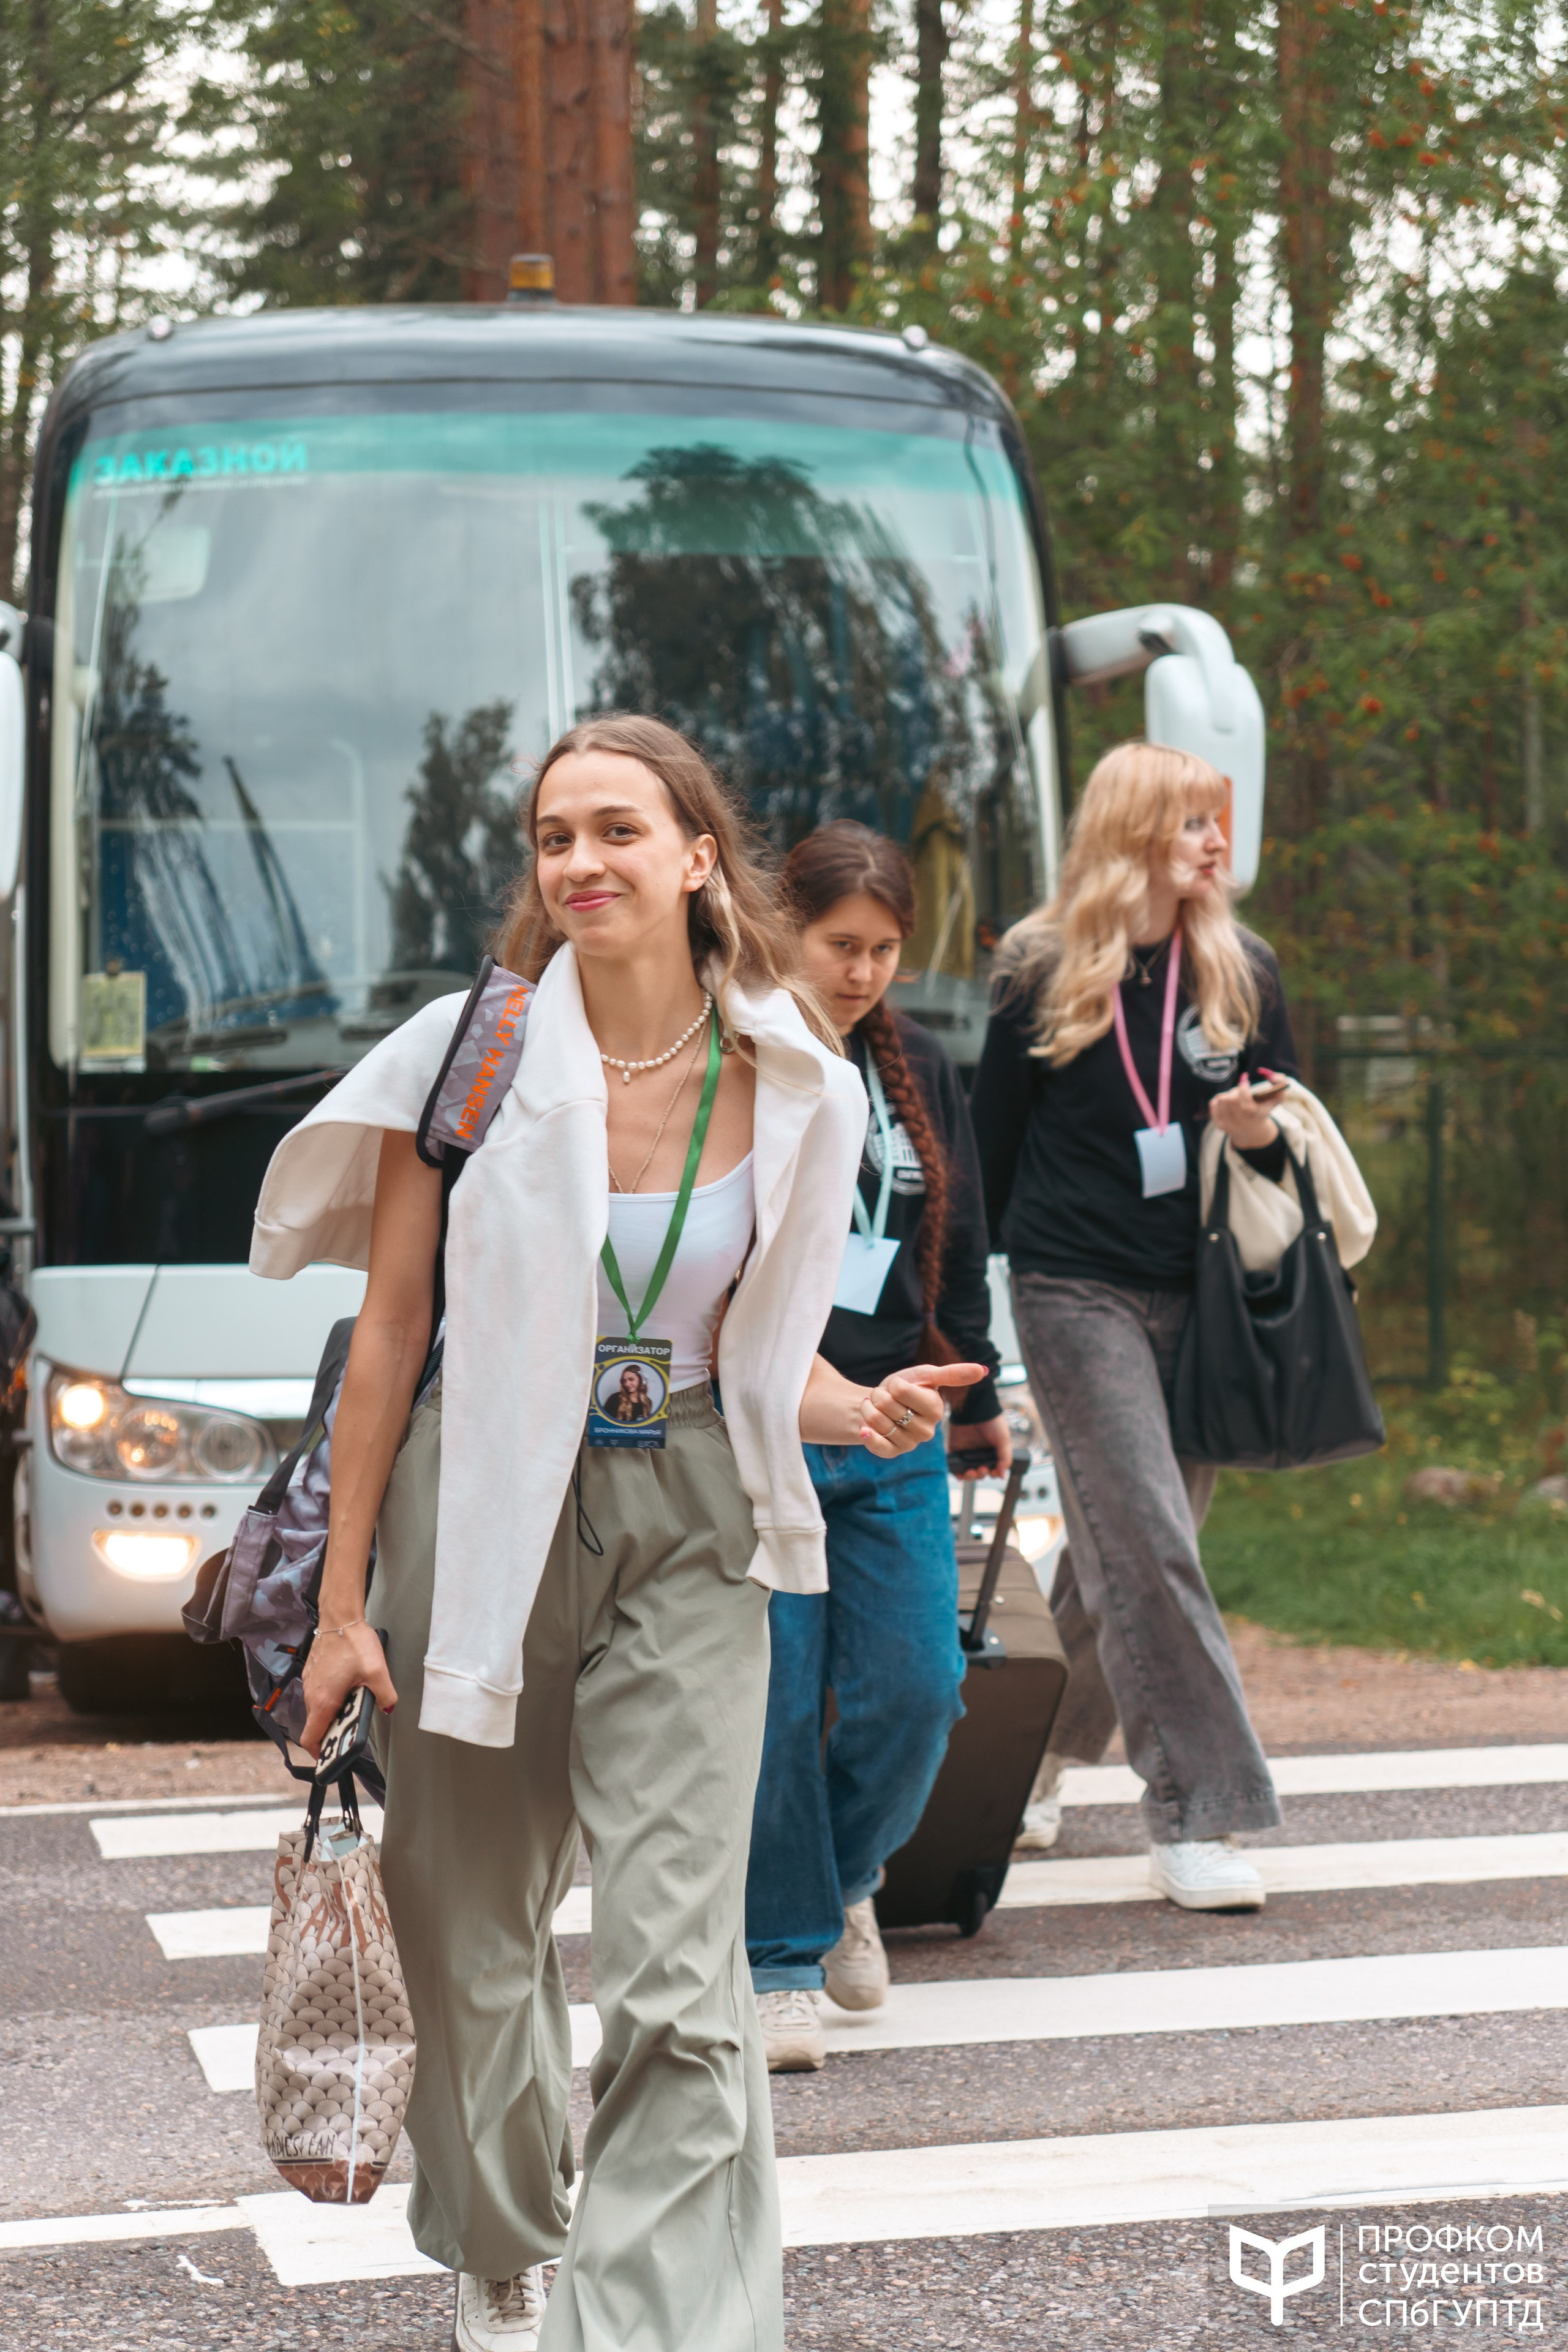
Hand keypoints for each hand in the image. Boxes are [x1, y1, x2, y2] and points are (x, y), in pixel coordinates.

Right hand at [300, 1617, 397, 1759]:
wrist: (339, 1616)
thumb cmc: (354, 1643)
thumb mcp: (376, 1671)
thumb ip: (385, 1694)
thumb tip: (388, 1708)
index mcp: (323, 1701)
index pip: (309, 1738)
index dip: (318, 1752)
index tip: (330, 1755)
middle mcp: (311, 1695)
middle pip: (314, 1725)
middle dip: (329, 1732)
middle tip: (349, 1731)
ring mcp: (309, 1683)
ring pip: (316, 1708)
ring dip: (330, 1713)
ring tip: (351, 1708)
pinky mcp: (312, 1672)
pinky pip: (317, 1693)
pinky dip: (328, 1698)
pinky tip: (346, 1688)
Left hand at [857, 1362, 987, 1456]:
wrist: (880, 1404)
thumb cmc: (905, 1388)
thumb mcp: (926, 1375)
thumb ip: (953, 1374)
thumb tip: (983, 1370)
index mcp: (936, 1409)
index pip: (901, 1390)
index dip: (894, 1384)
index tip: (898, 1386)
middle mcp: (927, 1430)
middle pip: (887, 1404)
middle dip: (879, 1395)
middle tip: (886, 1397)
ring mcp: (910, 1444)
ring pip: (878, 1421)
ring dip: (869, 1409)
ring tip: (876, 1408)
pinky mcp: (893, 1453)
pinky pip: (877, 1445)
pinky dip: (867, 1433)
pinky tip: (866, 1428)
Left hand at [947, 1413, 1013, 1480]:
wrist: (975, 1408)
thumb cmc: (992, 1422)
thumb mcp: (1003, 1440)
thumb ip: (1004, 1458)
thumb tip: (1002, 1476)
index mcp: (992, 1451)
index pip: (993, 1469)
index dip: (993, 1473)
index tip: (993, 1472)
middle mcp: (979, 1453)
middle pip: (979, 1472)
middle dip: (981, 1474)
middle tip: (982, 1468)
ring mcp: (967, 1452)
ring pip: (967, 1471)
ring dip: (970, 1476)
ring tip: (972, 1471)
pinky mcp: (954, 1449)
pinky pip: (954, 1465)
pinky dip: (956, 1472)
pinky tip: (961, 1473)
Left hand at [1208, 1074, 1279, 1152]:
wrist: (1252, 1131)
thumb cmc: (1264, 1109)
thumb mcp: (1277, 1097)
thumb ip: (1280, 1082)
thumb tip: (1266, 1072)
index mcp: (1254, 1114)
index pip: (1244, 1101)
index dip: (1243, 1087)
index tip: (1245, 1078)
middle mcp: (1240, 1121)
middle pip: (1231, 1099)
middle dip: (1235, 1091)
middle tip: (1241, 1091)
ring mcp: (1228, 1124)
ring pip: (1221, 1099)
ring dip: (1227, 1095)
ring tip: (1235, 1098)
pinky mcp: (1219, 1124)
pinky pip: (1213, 1103)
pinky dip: (1219, 1100)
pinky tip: (1228, 1103)